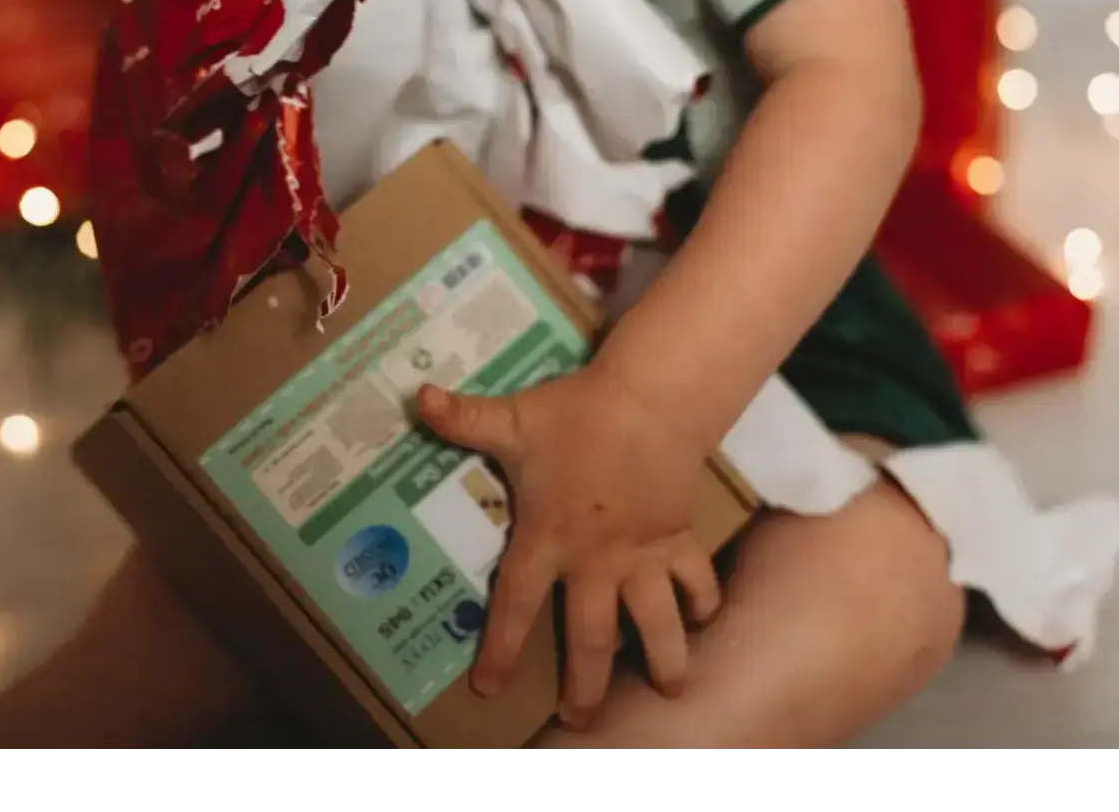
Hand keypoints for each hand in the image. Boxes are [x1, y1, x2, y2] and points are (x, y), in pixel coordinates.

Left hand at [415, 365, 721, 729]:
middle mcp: (597, 559)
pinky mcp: (680, 540)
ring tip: (668, 692)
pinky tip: (702, 623)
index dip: (502, 650)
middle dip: (585, 688)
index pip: (516, 605)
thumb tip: (415, 397)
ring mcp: (644, 554)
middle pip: (591, 639)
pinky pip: (698, 582)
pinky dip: (704, 605)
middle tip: (578, 722)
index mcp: (548, 537)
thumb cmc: (574, 412)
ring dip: (663, 662)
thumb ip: (464, 419)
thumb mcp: (512, 418)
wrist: (648, 398)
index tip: (489, 688)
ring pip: (657, 625)